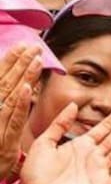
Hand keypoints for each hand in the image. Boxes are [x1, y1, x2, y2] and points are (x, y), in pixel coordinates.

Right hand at [0, 45, 42, 180]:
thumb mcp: (1, 133)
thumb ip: (9, 115)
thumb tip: (20, 96)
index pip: (3, 81)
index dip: (13, 64)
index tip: (25, 48)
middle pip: (6, 82)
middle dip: (19, 63)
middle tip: (33, 45)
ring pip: (9, 95)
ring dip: (21, 75)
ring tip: (33, 58)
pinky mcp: (1, 139)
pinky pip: (10, 119)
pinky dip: (18, 104)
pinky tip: (26, 90)